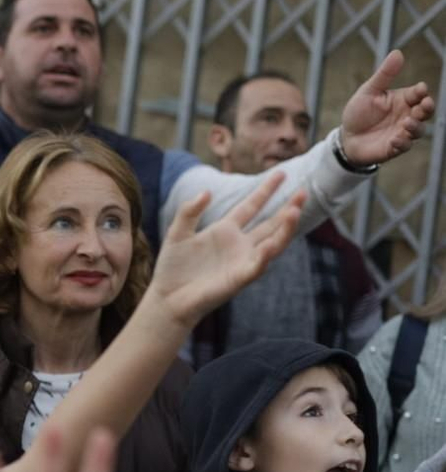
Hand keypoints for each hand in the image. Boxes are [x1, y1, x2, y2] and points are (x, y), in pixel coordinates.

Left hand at [145, 174, 303, 324]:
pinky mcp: (239, 278)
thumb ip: (189, 212)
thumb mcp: (177, 234)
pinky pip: (257, 266)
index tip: (281, 173)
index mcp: (225, 230)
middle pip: (270, 223)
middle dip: (288, 208)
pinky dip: (265, 255)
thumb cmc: (172, 268)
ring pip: (272, 242)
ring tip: (295, 211)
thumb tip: (207, 191)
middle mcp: (239, 244)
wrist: (167, 298)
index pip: (251, 206)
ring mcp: (242, 261)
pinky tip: (272, 244)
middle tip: (304, 192)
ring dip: (285, 228)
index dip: (266, 190)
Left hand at [337, 50, 434, 165]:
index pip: (419, 93)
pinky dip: (402, 143)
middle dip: (427, 107)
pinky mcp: (394, 147)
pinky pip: (404, 146)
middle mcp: (407, 115)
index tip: (420, 89)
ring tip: (406, 123)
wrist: (346, 137)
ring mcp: (402, 132)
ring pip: (419, 130)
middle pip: (425, 111)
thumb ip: (384, 75)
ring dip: (415, 126)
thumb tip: (398, 52)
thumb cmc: (359, 112)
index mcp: (404, 99)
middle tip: (424, 104)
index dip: (421, 91)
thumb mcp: (369, 91)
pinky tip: (394, 139)